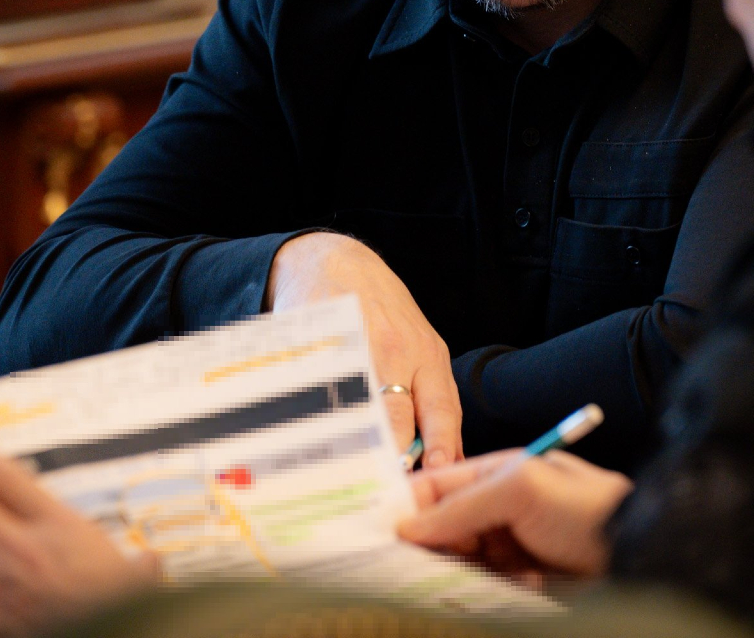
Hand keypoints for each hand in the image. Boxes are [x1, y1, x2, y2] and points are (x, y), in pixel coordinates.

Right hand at [266, 232, 462, 465]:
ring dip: (356, 445)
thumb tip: (441, 462)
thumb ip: (429, 399)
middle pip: (397, 416)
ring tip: (350, 476)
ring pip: (357, 408)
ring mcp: (354, 345)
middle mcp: (395, 350)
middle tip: (388, 491)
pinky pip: (318, 391)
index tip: (438, 477)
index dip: (440, 447)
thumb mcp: (418, 345)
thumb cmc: (382, 314)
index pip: (442, 409)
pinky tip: (312, 441)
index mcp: (427, 355)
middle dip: (393, 457)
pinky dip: (317, 420)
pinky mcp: (318, 343)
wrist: (335, 262)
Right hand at [398, 449, 632, 583]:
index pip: (437, 486)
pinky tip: (465, 596)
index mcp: (497, 475)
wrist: (637, 555)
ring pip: (456, 563)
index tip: (374, 527)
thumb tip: (410, 525)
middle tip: (392, 562)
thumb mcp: (521, 488)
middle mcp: (499, 511)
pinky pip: (478, 590)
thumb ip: (463, 503)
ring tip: (424, 581)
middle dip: (421, 545)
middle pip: (441, 529)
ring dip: (442, 573)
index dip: (405, 504)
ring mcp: (508, 550)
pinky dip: (468, 594)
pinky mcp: (518, 585)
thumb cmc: (586, 509)